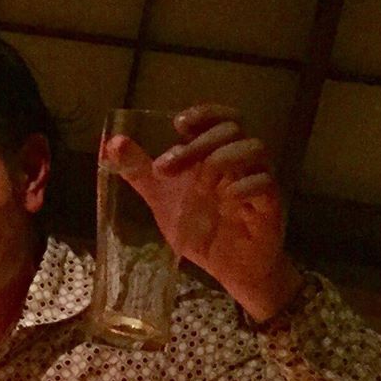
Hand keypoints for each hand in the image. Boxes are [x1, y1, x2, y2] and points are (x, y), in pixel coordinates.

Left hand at [108, 104, 302, 322]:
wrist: (227, 268)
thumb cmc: (199, 228)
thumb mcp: (161, 198)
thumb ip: (138, 171)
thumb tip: (110, 144)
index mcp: (214, 154)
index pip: (220, 118)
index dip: (205, 113)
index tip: (179, 124)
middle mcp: (238, 162)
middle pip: (232, 129)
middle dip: (197, 143)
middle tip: (165, 167)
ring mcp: (256, 180)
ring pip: (255, 148)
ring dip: (224, 158)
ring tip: (200, 183)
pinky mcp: (270, 205)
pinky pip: (266, 183)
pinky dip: (245, 186)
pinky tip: (226, 199)